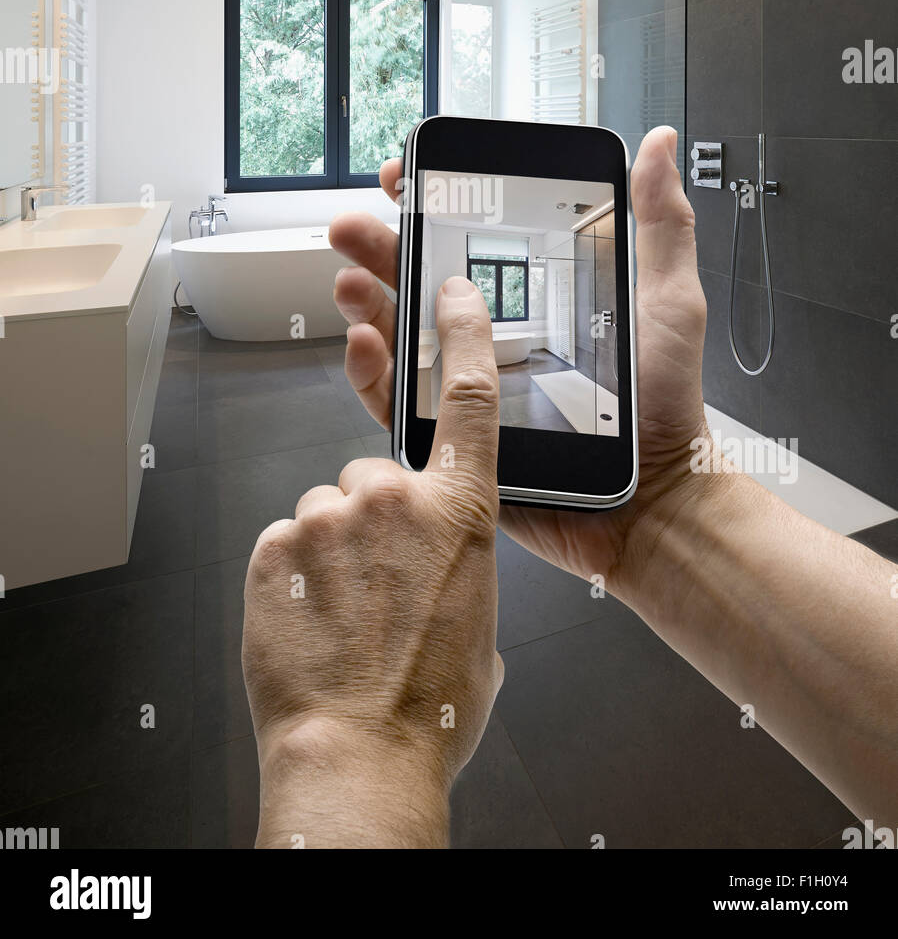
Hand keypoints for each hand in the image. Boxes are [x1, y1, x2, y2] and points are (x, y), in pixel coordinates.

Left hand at [241, 274, 502, 847]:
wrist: (361, 756)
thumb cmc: (433, 707)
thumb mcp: (480, 626)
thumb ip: (459, 568)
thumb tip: (437, 565)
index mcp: (462, 514)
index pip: (468, 398)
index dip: (461, 334)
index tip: (447, 288)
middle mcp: (396, 500)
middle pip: (377, 475)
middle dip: (376, 519)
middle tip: (380, 586)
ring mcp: (330, 518)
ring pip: (328, 510)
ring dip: (334, 550)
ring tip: (344, 614)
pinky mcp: (276, 545)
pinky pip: (288, 543)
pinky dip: (297, 575)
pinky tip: (312, 621)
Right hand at [328, 126, 710, 601]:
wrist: (653, 498)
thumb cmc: (665, 405)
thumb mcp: (667, 299)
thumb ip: (660, 222)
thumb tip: (658, 145)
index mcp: (531, 297)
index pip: (469, 239)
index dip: (431, 205)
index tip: (406, 178)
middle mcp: (491, 335)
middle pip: (419, 279)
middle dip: (379, 246)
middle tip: (352, 226)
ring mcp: (466, 384)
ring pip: (398, 334)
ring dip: (366, 301)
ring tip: (352, 279)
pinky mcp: (449, 435)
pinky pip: (396, 402)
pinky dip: (371, 371)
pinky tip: (367, 342)